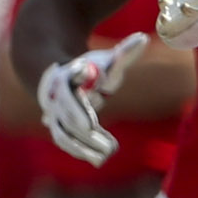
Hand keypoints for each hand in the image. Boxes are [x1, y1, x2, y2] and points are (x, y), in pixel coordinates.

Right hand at [37, 33, 148, 166]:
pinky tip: (98, 160)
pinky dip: (79, 151)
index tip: (91, 115)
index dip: (78, 95)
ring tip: (106, 156)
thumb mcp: (107, 61)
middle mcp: (57, 95)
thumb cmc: (89, 70)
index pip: (71, 83)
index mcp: (69, 76)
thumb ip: (124, 53)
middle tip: (110, 145)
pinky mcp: (56, 126)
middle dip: (86, 128)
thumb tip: (143, 37)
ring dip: (83, 146)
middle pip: (67, 113)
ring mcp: (54, 112)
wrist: (57, 79)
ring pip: (63, 131)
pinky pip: (63, 140)